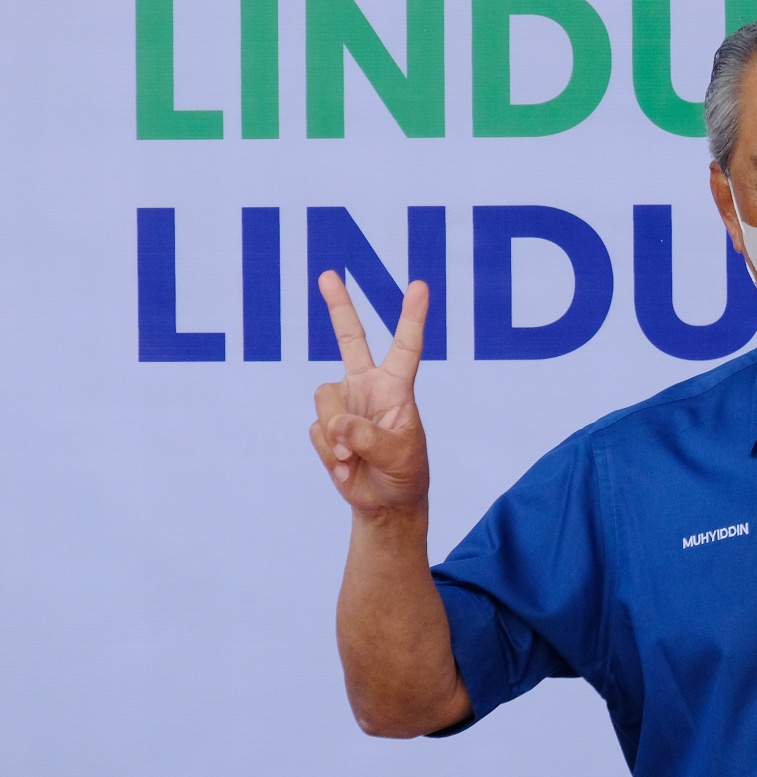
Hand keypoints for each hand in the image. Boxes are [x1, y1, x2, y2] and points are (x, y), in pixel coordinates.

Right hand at [308, 273, 430, 518]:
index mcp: (397, 388)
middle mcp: (368, 387)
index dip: (412, 317)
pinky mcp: (325, 425)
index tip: (420, 286)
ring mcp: (344, 404)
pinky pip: (316, 430)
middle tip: (327, 274)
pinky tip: (345, 463)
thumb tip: (336, 423)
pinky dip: (329, 451)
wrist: (383, 501)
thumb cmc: (404, 473)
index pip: (406, 347)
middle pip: (350, 339)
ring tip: (355, 455)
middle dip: (338, 307)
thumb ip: (368, 437)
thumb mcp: (399, 455)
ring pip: (324, 399)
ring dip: (336, 433)